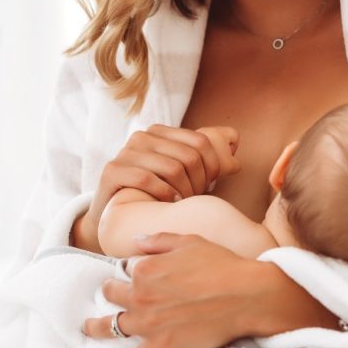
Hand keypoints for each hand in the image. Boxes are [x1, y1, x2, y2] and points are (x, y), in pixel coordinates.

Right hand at [73, 124, 239, 251]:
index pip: (202, 142)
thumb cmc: (159, 193)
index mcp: (161, 131)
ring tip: (183, 203)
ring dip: (184, 192)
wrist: (118, 216)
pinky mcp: (112, 171)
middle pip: (190, 157)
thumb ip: (210, 154)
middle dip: (200, 182)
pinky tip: (167, 203)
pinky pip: (148, 180)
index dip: (214, 166)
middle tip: (196, 198)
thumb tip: (235, 140)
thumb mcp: (186, 172)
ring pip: (173, 168)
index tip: (211, 185)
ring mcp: (125, 152)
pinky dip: (164, 194)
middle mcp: (141, 137)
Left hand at [82, 232, 261, 347]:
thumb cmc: (221, 264)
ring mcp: (148, 324)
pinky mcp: (161, 347)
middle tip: (110, 295)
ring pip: (111, 326)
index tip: (133, 272)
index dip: (131, 269)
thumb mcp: (190, 241)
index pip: (126, 268)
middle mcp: (140, 296)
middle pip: (112, 294)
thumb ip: (159, 240)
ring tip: (89, 328)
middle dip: (110, 292)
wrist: (245, 296)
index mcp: (145, 268)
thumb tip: (135, 242)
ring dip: (97, 327)